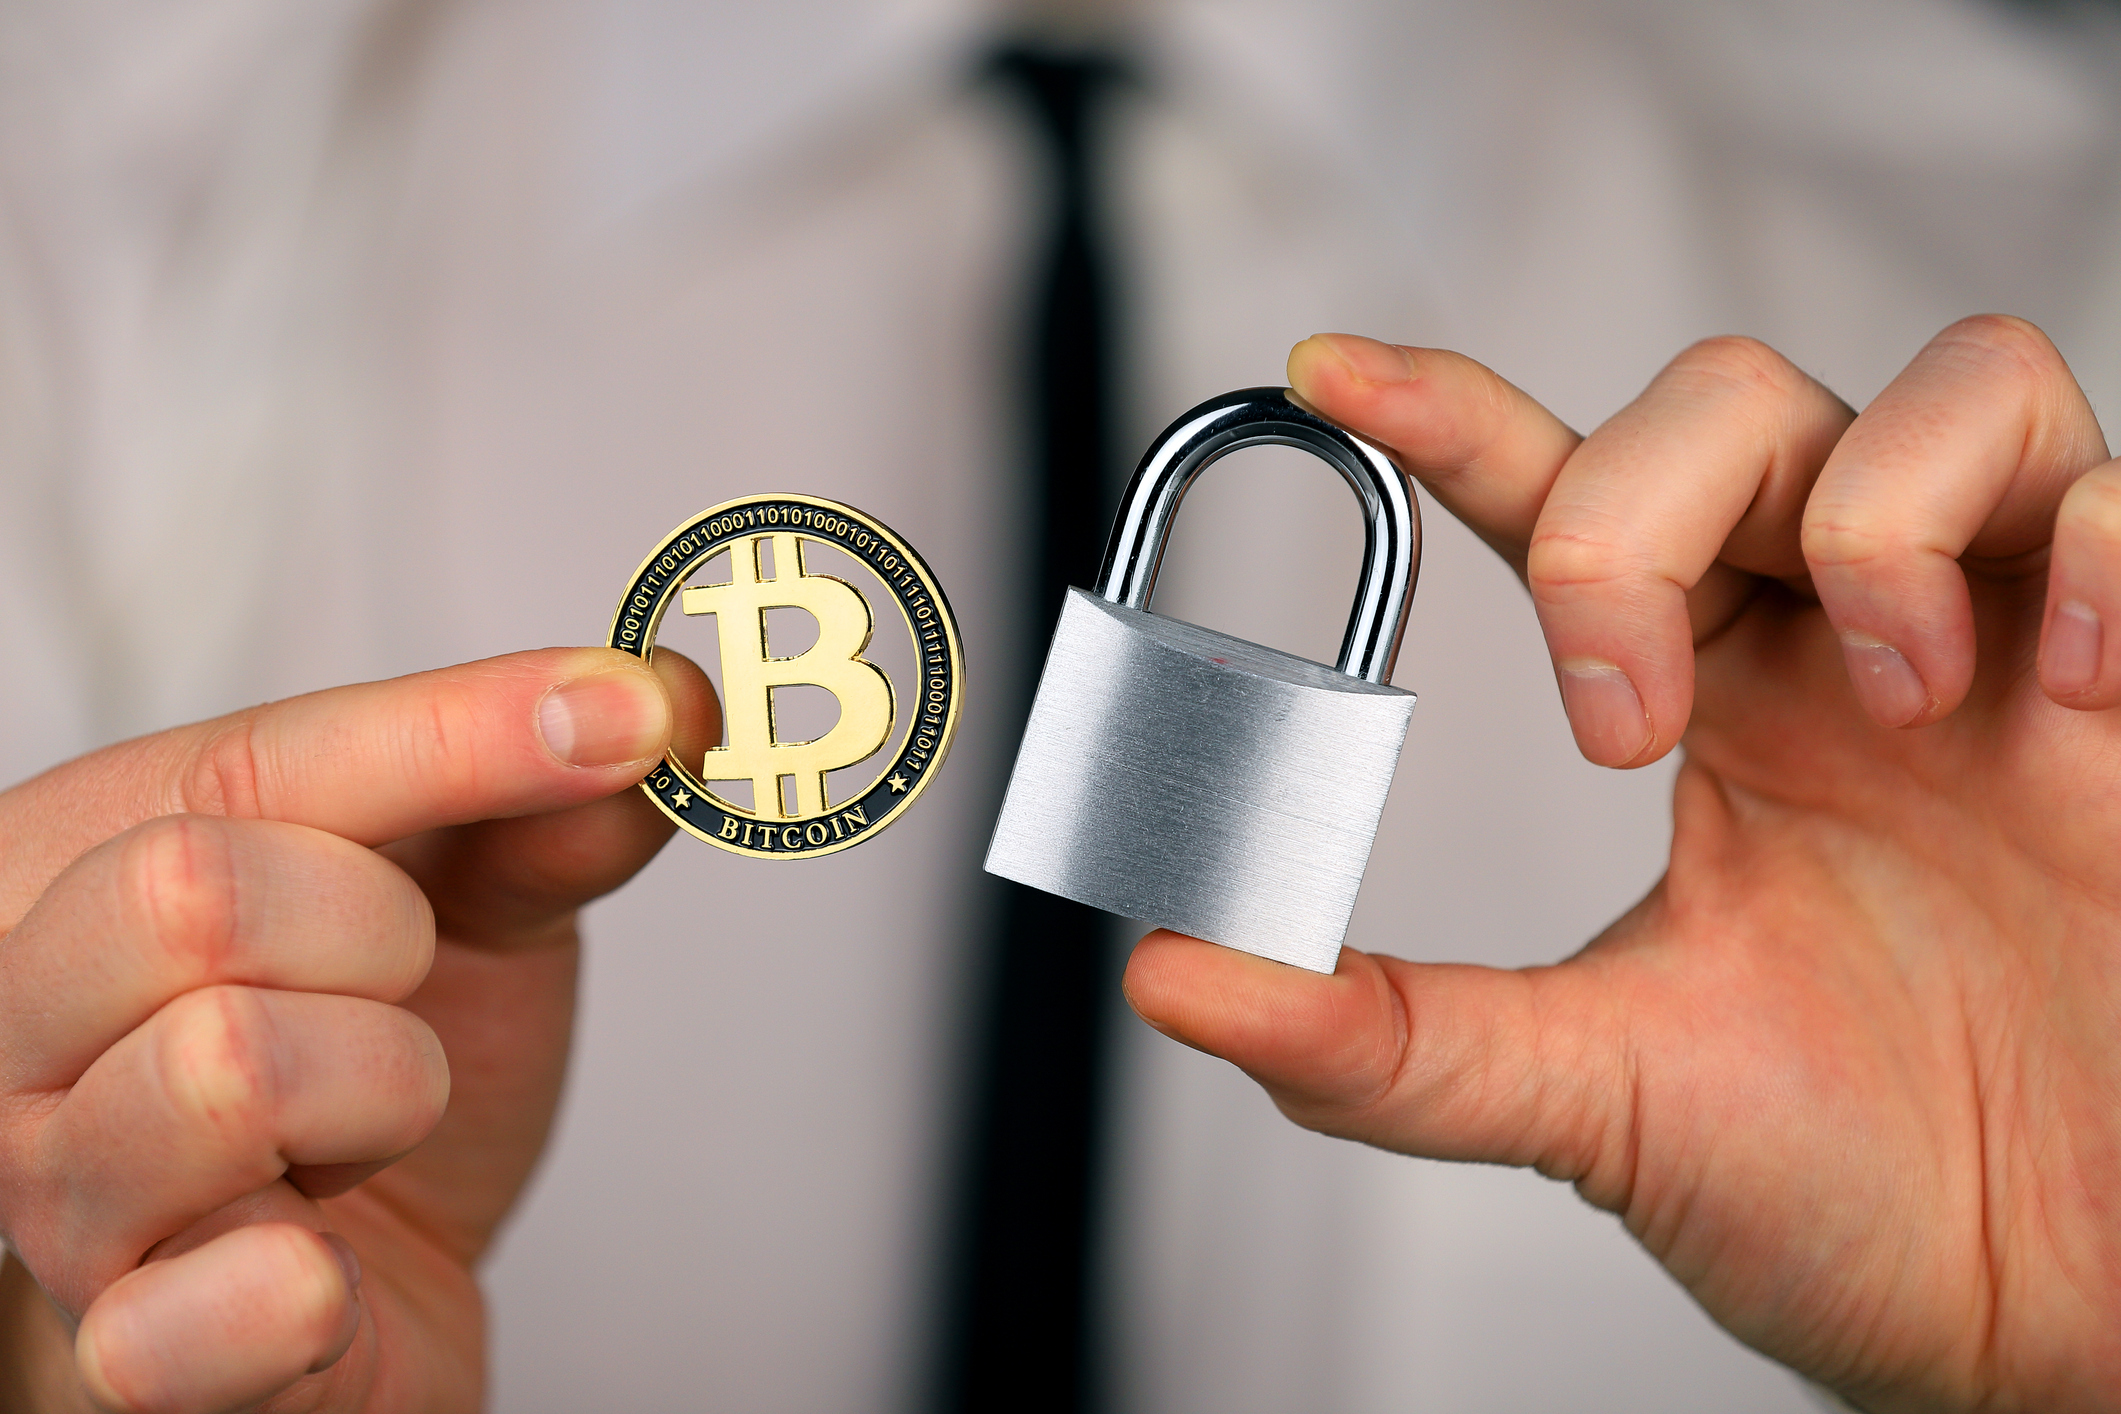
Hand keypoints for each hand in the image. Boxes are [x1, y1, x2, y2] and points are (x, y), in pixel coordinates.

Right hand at [0, 647, 711, 1412]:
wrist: (344, 1293)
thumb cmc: (364, 1077)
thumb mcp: (464, 916)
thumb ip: (537, 817)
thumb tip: (655, 707)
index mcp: (84, 863)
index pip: (258, 762)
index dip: (461, 732)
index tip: (628, 712)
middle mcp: (25, 1024)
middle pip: (193, 891)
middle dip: (378, 934)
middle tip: (408, 987)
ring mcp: (56, 1198)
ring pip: (224, 1070)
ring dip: (381, 1090)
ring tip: (368, 1124)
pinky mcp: (124, 1361)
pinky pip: (179, 1319)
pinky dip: (291, 1294)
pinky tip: (324, 1272)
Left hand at [1126, 319, 2120, 1411]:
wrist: (2059, 1317)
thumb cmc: (1849, 1192)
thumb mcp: (1590, 1098)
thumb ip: (1383, 1037)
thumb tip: (1167, 973)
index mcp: (1710, 710)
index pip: (1562, 504)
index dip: (1450, 418)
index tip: (1326, 374)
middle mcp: (1848, 648)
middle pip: (1735, 404)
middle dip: (1639, 515)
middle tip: (1624, 723)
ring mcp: (2016, 651)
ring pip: (1954, 389)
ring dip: (1874, 515)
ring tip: (1892, 698)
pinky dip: (2087, 554)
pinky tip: (2058, 697)